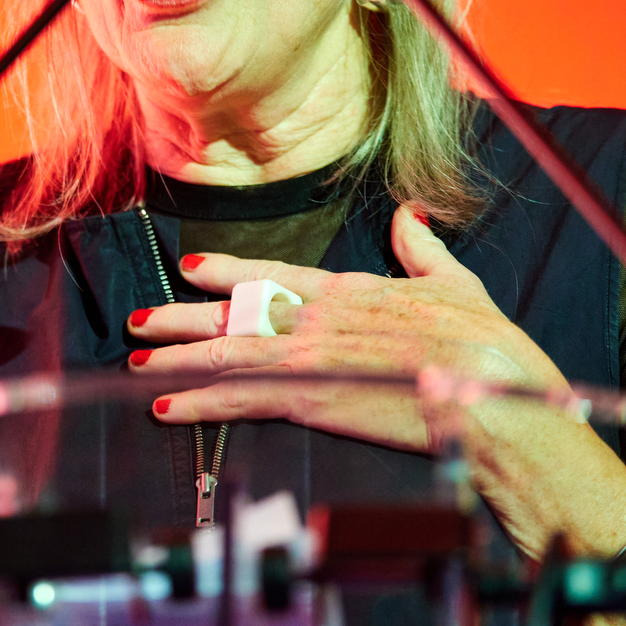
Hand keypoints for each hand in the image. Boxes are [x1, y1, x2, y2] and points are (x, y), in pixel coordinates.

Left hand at [128, 202, 569, 448]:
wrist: (489, 393)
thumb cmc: (484, 347)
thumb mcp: (457, 282)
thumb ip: (424, 251)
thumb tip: (409, 217)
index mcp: (352, 291)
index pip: (275, 274)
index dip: (230, 272)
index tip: (192, 268)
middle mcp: (319, 317)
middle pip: (235, 314)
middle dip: (180, 317)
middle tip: (138, 320)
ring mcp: (309, 357)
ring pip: (224, 354)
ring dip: (175, 359)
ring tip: (135, 361)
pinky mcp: (307, 399)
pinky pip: (238, 401)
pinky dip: (197, 404)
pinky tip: (165, 408)